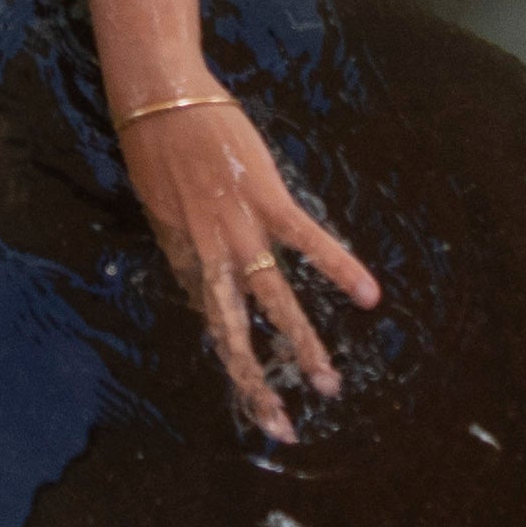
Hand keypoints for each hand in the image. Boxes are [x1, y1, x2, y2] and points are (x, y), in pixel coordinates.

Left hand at [115, 85, 379, 443]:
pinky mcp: (266, 199)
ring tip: (327, 383)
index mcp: (183, 258)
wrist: (159, 99)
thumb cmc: (157, 145)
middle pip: (233, 332)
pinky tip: (368, 294)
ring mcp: (238, 229)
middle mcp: (208, 256)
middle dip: (256, 382)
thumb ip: (186, 238)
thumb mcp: (161, 204)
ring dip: (301, 344)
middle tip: (281, 427)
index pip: (211, 320)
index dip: (233, 356)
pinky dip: (338, 267)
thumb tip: (204, 265)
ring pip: (273, 300)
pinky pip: (307, 240)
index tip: (253, 392)